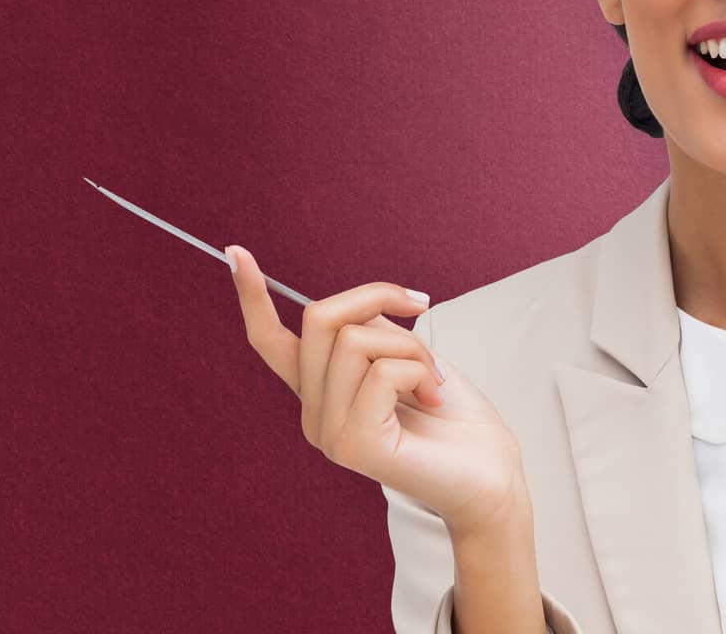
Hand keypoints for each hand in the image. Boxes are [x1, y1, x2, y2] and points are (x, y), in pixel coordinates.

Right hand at [227, 245, 529, 535]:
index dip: (252, 294)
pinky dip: (419, 370)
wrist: (490, 475)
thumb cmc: (451, 413)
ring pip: (354, 339)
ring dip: (412, 345)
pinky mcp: (355, 446)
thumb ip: (367, 329)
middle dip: (377, 296)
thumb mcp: (403, 353)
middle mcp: (313, 413)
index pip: (271, 340)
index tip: (235, 250)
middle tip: (421, 307)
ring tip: (432, 378)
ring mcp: (329, 433)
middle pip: (319, 317)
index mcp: (320, 390)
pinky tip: (432, 398)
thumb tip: (353, 305)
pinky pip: (381, 371)